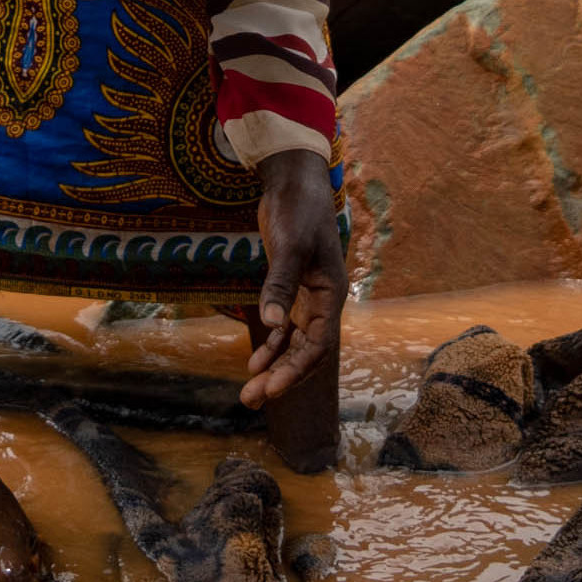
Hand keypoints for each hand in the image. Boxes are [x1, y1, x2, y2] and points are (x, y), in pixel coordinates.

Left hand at [243, 153, 345, 407]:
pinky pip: (285, 327)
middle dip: (280, 377)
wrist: (294, 181)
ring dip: (274, 367)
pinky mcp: (291, 289)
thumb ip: (280, 284)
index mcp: (331, 294)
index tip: (272, 389)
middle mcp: (323, 301)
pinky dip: (271, 345)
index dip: (296, 370)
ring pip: (294, 344)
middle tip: (251, 400)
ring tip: (249, 393)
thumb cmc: (298, 210)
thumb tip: (270, 325)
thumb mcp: (290, 246)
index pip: (318, 345)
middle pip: (306, 351)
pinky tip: (254, 362)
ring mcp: (307, 297)